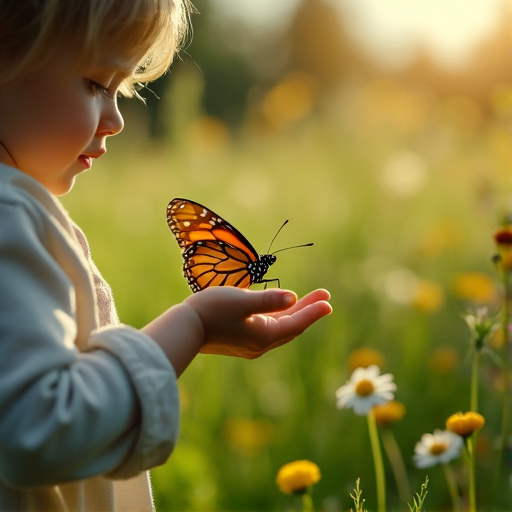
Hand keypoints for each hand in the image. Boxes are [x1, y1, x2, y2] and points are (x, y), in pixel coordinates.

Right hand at [184, 287, 331, 358]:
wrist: (184, 329)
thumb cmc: (211, 310)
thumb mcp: (241, 301)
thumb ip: (268, 300)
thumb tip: (292, 297)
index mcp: (264, 335)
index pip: (297, 323)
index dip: (313, 311)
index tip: (328, 301)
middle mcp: (261, 343)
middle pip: (292, 325)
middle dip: (308, 310)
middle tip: (324, 296)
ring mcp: (252, 343)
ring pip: (281, 326)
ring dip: (295, 312)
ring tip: (309, 299)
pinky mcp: (242, 340)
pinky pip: (269, 328)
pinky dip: (280, 316)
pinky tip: (281, 307)